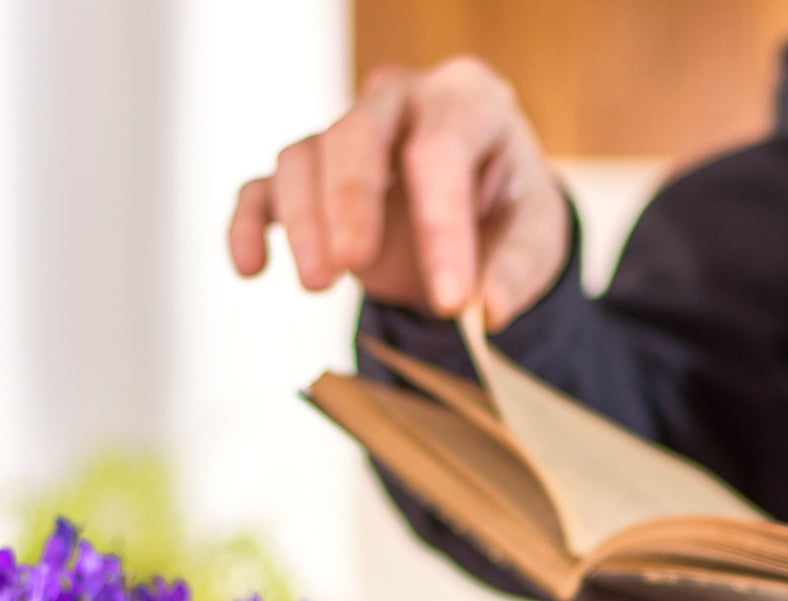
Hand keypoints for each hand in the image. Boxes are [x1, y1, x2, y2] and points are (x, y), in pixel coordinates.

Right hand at [228, 58, 569, 329]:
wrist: (484, 206)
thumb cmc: (508, 209)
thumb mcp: (536, 236)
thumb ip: (518, 270)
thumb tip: (489, 311)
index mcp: (467, 104)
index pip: (441, 152)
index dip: (441, 227)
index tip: (451, 299)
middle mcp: (401, 102)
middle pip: (356, 133)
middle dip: (349, 202)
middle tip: (351, 266)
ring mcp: (348, 132)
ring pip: (305, 157)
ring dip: (304, 221)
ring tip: (320, 284)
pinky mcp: (313, 174)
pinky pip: (266, 186)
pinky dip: (251, 223)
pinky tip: (251, 266)